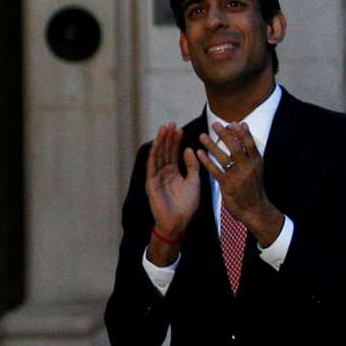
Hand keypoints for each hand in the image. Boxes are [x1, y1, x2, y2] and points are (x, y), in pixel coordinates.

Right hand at [144, 122, 198, 265]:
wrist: (179, 222)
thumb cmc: (187, 205)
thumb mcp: (194, 182)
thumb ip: (192, 166)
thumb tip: (189, 149)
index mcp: (173, 172)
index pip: (174, 153)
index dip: (176, 141)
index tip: (179, 129)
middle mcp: (164, 172)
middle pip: (165, 151)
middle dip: (168, 138)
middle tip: (170, 123)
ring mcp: (156, 176)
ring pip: (158, 156)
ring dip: (160, 142)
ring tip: (164, 129)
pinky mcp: (151, 182)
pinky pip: (152, 166)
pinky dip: (154, 154)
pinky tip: (157, 144)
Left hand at [198, 122, 284, 245]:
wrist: (254, 209)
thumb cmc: (252, 186)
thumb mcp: (256, 167)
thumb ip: (249, 149)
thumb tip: (244, 128)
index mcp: (257, 162)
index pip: (250, 143)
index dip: (241, 132)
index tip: (232, 123)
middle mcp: (248, 168)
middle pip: (236, 148)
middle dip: (225, 135)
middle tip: (214, 124)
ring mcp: (238, 177)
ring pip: (224, 158)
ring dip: (212, 146)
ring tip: (202, 136)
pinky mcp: (227, 185)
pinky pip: (215, 170)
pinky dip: (206, 161)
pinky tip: (198, 153)